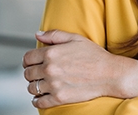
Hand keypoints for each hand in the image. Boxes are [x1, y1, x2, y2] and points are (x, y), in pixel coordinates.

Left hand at [22, 30, 137, 108]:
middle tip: (38, 73)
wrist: (110, 74)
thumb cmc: (95, 55)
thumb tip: (38, 34)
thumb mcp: (75, 39)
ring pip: (32, 88)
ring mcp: (54, 85)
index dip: (28, 60)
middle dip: (31, 73)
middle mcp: (50, 69)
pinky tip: (41, 97)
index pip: (27, 58)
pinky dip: (37, 100)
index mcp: (51, 53)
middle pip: (28, 73)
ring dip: (34, 86)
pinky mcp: (59, 98)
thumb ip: (54, 35)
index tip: (31, 63)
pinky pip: (39, 102)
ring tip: (41, 84)